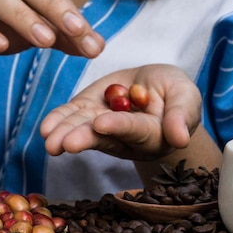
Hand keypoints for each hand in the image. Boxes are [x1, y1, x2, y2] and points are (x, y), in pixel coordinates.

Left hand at [40, 64, 201, 160]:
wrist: (157, 88)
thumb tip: (181, 139)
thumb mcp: (186, 97)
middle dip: (83, 138)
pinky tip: (46, 128)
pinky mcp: (87, 111)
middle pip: (102, 137)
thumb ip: (181, 115)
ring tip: (49, 139)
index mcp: (151, 133)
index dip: (118, 126)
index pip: (133, 129)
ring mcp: (102, 124)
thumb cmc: (177, 95)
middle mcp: (123, 136)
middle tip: (66, 144)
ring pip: (82, 129)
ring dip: (64, 133)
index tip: (102, 124)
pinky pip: (71, 117)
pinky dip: (58, 121)